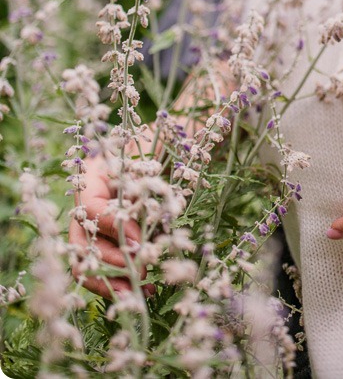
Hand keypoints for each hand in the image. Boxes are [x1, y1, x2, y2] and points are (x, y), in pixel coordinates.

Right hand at [68, 156, 150, 299]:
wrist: (136, 164)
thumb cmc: (137, 166)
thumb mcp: (137, 173)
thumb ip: (136, 195)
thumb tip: (136, 236)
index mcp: (87, 191)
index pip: (92, 213)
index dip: (114, 229)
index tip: (139, 242)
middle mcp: (83, 219)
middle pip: (84, 249)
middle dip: (111, 266)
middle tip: (140, 271)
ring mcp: (91, 237)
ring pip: (91, 267)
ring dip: (114, 283)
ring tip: (139, 293)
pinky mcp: (105, 251)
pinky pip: (106, 273)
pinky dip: (123, 284)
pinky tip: (145, 292)